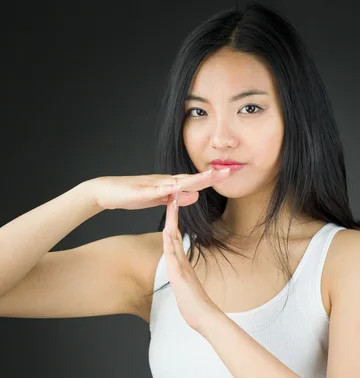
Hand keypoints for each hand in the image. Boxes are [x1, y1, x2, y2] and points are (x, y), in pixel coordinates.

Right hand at [86, 168, 230, 210]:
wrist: (106, 192)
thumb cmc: (132, 195)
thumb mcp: (159, 200)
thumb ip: (177, 198)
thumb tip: (195, 196)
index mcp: (169, 184)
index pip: (194, 181)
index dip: (211, 178)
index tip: (227, 175)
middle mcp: (164, 180)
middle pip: (191, 178)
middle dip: (210, 176)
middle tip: (228, 171)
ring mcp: (153, 184)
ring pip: (177, 181)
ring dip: (194, 179)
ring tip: (210, 176)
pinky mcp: (142, 191)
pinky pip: (156, 190)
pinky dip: (167, 189)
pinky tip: (177, 187)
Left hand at [162, 186, 226, 332]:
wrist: (205, 318)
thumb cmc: (196, 307)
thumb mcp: (187, 290)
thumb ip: (184, 280)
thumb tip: (181, 276)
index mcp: (183, 266)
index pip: (176, 241)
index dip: (172, 224)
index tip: (170, 209)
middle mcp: (182, 264)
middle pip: (175, 235)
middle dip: (171, 216)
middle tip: (170, 197)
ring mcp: (182, 269)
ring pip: (174, 241)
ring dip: (170, 223)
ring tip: (168, 205)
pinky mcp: (181, 276)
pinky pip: (174, 256)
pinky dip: (170, 243)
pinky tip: (167, 232)